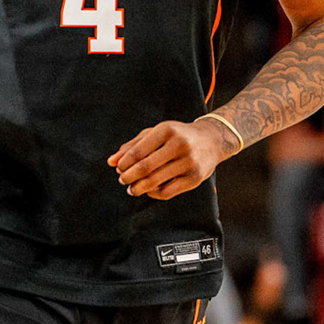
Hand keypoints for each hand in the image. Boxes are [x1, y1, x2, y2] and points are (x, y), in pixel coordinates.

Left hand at [108, 119, 228, 199]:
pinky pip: (167, 192)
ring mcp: (189, 162)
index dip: (124, 163)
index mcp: (167, 130)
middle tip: (122, 180)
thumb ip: (133, 146)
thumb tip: (111, 162)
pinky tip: (149, 190)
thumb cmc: (178, 136)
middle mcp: (180, 145)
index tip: (118, 168)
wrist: (212, 140)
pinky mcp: (194, 178)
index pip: (139, 150)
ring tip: (131, 188)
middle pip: (145, 167)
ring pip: (155, 181)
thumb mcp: (156, 134)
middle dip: (129, 176)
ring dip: (138, 188)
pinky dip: (154, 193)